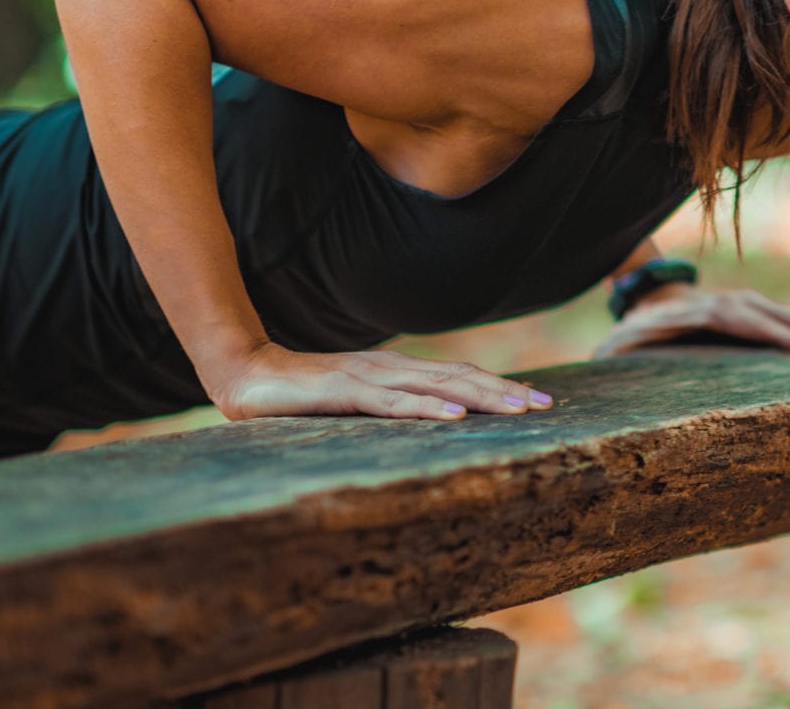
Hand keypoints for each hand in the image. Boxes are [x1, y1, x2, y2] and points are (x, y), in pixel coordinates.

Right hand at [201, 341, 551, 420]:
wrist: (244, 374)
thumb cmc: (298, 396)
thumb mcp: (353, 403)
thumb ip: (385, 407)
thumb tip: (423, 421)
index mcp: (394, 370)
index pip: (456, 376)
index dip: (496, 386)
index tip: (535, 399)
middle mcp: (389, 367)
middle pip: (458, 377)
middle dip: (504, 390)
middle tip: (545, 405)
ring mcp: (368, 377)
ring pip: (436, 386)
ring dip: (480, 396)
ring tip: (517, 409)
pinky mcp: (344, 391)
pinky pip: (393, 402)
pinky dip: (426, 408)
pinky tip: (454, 416)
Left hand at [592, 283, 789, 358]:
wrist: (649, 296)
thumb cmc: (633, 333)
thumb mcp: (618, 343)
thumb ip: (614, 350)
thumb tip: (604, 355)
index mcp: (696, 312)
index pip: (738, 320)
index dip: (769, 332)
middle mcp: (727, 302)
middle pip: (772, 313)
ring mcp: (744, 303)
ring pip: (786, 314)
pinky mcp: (756, 311)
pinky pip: (789, 318)